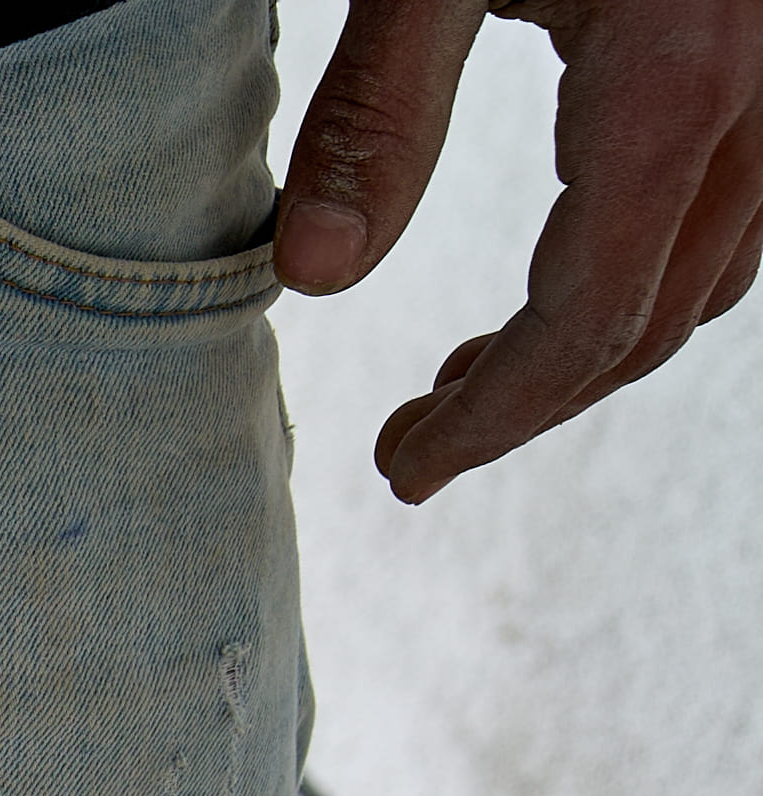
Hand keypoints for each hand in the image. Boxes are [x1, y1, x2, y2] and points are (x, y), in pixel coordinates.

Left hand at [277, 0, 762, 497]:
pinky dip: (659, 262)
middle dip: (538, 398)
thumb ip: (378, 112)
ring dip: (601, 340)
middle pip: (662, 318)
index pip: (587, 322)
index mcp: (675, 91)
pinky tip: (571, 269)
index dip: (493, 419)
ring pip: (720, 268)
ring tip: (475, 373)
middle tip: (417, 443)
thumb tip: (311, 276)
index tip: (403, 470)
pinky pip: (746, 201)